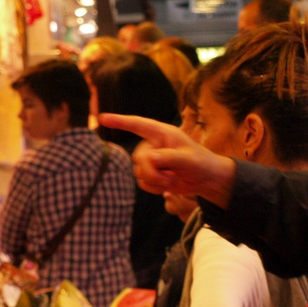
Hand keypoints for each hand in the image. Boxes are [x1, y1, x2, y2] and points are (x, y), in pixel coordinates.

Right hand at [99, 113, 238, 204]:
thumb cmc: (200, 163)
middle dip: (153, 172)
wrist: (205, 179)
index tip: (102, 118)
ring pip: (138, 172)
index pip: (137, 125)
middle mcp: (153, 145)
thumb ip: (170, 157)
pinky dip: (155, 187)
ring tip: (173, 179)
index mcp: (161, 133)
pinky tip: (168, 184)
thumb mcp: (189, 159)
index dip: (119, 121)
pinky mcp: (151, 174)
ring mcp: (150, 160)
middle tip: (171, 176)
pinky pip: (142, 183)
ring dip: (156, 180)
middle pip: (138, 158)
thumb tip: (150, 158)